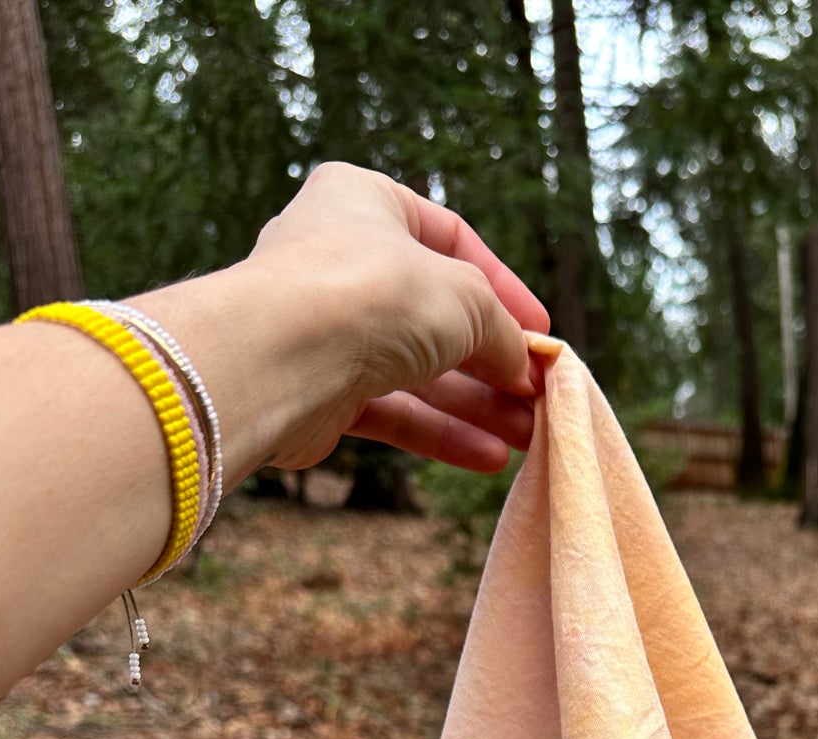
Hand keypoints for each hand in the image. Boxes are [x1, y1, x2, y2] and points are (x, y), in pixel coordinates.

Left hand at [245, 162, 549, 473]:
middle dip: (494, 361)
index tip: (540, 334)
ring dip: (476, 406)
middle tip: (538, 397)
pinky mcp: (318, 390)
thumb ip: (501, 330)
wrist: (277, 358)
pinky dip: (439, 432)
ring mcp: (326, 328)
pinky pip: (391, 409)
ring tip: (527, 437)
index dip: (503, 289)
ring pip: (416, 369)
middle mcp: (339, 257)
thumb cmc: (373, 295)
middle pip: (436, 314)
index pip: (451, 239)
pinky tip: (489, 458)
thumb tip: (525, 368)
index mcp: (365, 201)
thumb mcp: (464, 298)